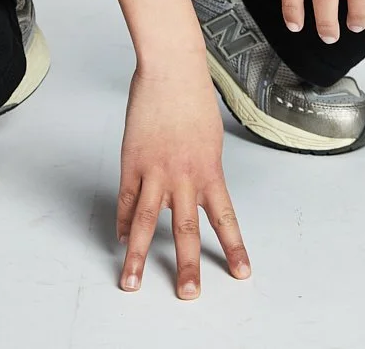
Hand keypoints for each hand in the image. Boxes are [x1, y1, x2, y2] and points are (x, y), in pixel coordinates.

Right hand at [116, 57, 251, 298]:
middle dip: (187, 266)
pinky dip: (124, 221)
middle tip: (188, 295)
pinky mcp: (132, 160)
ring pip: (148, 222)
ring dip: (139, 256)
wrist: (171, 68)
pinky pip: (127, 199)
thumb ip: (202, 170)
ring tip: (131, 282)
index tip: (241, 273)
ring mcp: (155, 170)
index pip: (224, 217)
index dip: (233, 247)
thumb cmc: (193, 97)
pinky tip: (122, 239)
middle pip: (186, 230)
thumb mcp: (209, 138)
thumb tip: (193, 194)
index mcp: (209, 169)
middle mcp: (184, 176)